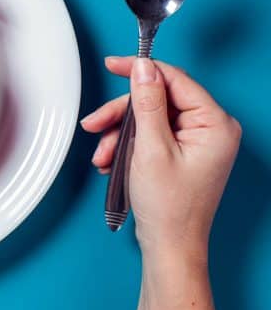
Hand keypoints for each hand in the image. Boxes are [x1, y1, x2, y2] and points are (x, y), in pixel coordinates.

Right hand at [81, 56, 240, 309]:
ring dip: (119, 134)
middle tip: (95, 124)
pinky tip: (111, 161)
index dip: (141, 70)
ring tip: (103, 156)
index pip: (175, 80)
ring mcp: (196, 141)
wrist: (169, 245)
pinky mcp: (182, 151)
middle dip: (121, 115)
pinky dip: (126, 145)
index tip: (113, 63)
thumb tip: (142, 68)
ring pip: (147, 117)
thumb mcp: (151, 148)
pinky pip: (149, 134)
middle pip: (156, 100)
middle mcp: (210, 129)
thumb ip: (147, 102)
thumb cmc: (169, 206)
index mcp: (215, 124)